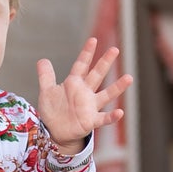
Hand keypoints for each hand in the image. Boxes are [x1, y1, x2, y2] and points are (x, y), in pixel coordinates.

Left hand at [36, 38, 130, 154]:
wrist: (55, 132)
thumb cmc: (53, 111)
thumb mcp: (47, 92)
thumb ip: (46, 76)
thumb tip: (43, 60)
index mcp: (74, 83)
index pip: (81, 65)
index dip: (87, 53)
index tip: (93, 40)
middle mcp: (85, 93)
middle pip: (96, 75)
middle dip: (105, 62)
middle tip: (114, 49)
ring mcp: (90, 106)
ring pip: (106, 94)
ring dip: (117, 87)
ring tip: (129, 78)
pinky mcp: (91, 121)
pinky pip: (103, 118)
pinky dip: (112, 116)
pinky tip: (120, 112)